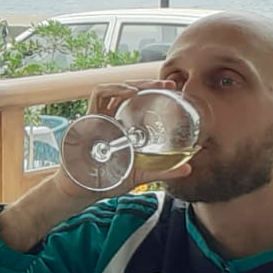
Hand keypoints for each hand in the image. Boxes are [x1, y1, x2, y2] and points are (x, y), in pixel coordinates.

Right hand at [52, 79, 192, 198]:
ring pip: (114, 88)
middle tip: (167, 84)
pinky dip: (113, 89)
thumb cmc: (107, 180)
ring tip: (148, 87)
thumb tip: (189, 169)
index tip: (173, 90)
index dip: (154, 92)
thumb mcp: (140, 174)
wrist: (82, 189)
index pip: (138, 102)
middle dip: (148, 83)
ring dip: (131, 83)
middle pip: (129, 91)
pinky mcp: (89, 117)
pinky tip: (129, 93)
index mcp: (124, 127)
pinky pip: (98, 95)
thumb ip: (163, 171)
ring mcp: (100, 117)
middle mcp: (112, 118)